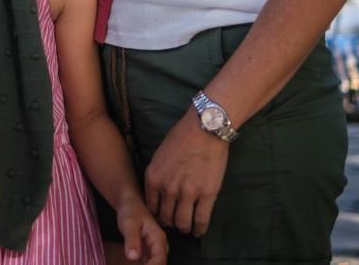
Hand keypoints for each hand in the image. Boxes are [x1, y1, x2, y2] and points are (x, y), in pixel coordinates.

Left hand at [115, 195, 167, 263]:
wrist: (129, 203)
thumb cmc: (130, 210)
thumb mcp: (129, 223)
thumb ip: (132, 239)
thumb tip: (133, 257)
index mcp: (158, 239)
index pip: (159, 260)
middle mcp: (160, 246)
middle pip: (160, 264)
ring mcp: (155, 249)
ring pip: (155, 264)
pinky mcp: (149, 251)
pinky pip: (149, 263)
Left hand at [144, 108, 228, 237]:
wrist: (205, 128)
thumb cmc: (182, 137)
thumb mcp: (159, 156)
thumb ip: (158, 176)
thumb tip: (158, 194)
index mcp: (153, 178)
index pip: (151, 207)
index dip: (158, 215)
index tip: (164, 216)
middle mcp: (167, 188)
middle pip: (166, 218)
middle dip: (171, 222)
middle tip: (177, 222)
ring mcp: (187, 193)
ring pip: (182, 223)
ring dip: (185, 228)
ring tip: (188, 227)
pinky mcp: (207, 195)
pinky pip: (201, 221)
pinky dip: (200, 229)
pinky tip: (199, 229)